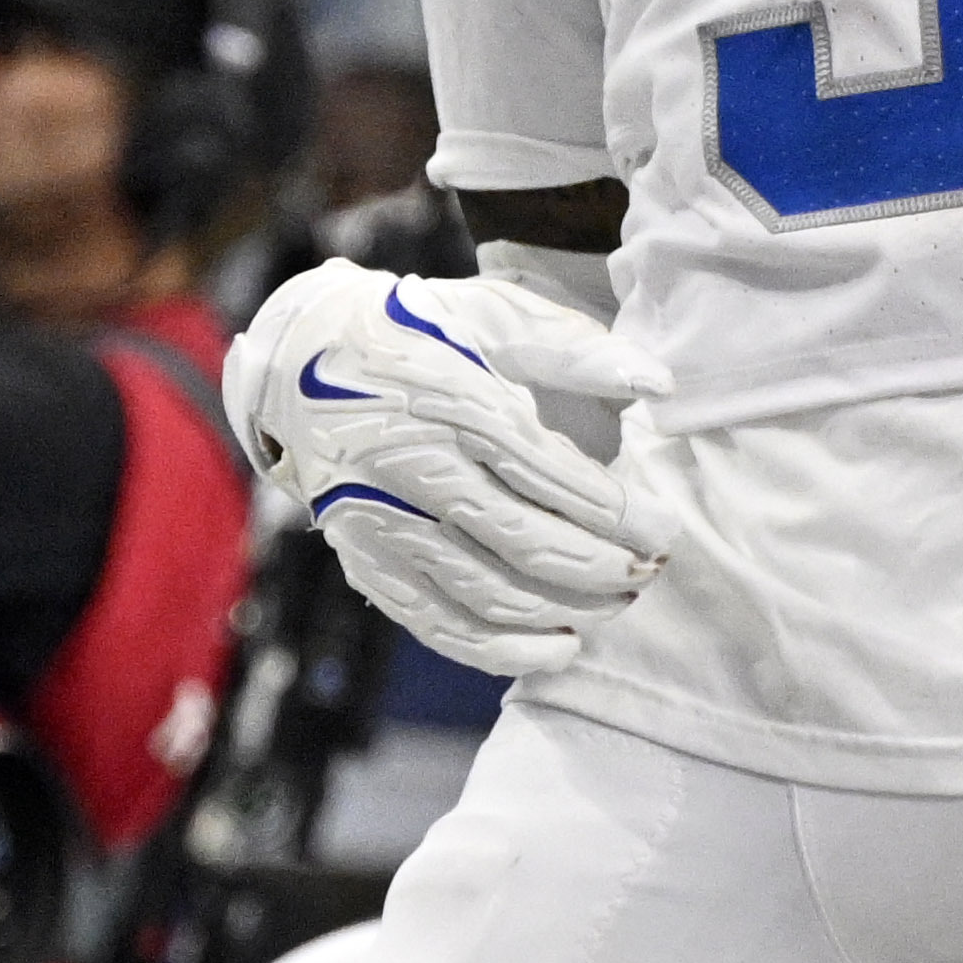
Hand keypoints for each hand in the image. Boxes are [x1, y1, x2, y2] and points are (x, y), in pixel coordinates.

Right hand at [222, 261, 673, 680]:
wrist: (298, 361)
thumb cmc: (417, 332)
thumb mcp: (492, 313)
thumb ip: (574, 347)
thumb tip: (658, 381)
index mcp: (450, 401)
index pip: (548, 474)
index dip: (616, 512)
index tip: (665, 532)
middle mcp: (409, 468)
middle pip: (523, 541)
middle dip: (600, 568)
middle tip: (651, 571)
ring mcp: (379, 521)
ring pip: (485, 590)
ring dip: (563, 610)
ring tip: (619, 604)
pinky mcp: (362, 558)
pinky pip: (434, 621)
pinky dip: (499, 649)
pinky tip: (559, 648)